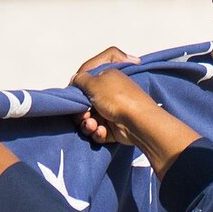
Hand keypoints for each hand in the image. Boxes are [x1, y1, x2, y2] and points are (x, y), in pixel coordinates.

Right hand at [72, 51, 201, 174]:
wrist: (138, 122)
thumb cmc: (116, 98)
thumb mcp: (94, 82)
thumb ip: (80, 79)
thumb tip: (75, 79)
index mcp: (107, 78)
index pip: (87, 82)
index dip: (78, 90)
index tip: (74, 96)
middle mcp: (110, 95)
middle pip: (86, 105)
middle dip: (81, 112)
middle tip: (84, 115)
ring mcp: (113, 112)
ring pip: (91, 120)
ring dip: (88, 124)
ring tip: (92, 125)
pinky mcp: (115, 129)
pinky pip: (100, 131)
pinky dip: (99, 132)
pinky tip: (102, 131)